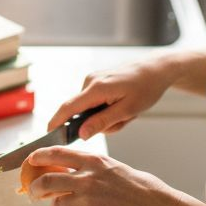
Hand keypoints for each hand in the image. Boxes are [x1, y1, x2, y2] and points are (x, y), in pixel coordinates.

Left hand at [25, 146, 186, 205]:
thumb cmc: (144, 190)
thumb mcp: (116, 168)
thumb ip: (94, 169)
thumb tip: (74, 172)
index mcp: (94, 161)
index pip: (56, 153)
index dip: (39, 156)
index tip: (31, 160)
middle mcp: (87, 178)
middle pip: (46, 181)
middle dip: (36, 188)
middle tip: (34, 193)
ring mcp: (87, 200)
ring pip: (57, 205)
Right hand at [45, 56, 176, 138]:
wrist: (156, 69)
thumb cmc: (146, 88)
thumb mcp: (127, 110)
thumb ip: (102, 122)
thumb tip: (81, 134)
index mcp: (96, 88)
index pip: (68, 109)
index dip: (56, 123)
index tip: (48, 136)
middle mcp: (90, 82)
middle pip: (81, 113)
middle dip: (100, 123)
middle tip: (124, 120)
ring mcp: (93, 80)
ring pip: (90, 110)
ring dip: (107, 117)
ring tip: (127, 111)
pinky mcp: (97, 82)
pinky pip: (95, 103)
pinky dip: (108, 109)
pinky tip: (123, 104)